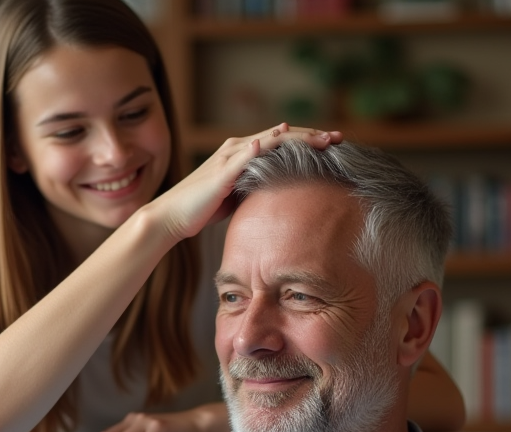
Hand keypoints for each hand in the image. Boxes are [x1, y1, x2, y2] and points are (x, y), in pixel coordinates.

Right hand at [148, 122, 343, 243]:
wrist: (172, 216)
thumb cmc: (201, 210)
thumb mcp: (237, 197)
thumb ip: (255, 187)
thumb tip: (278, 192)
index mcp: (243, 153)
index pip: (281, 142)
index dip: (307, 141)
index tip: (334, 145)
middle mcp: (237, 148)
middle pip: (282, 135)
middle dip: (311, 135)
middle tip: (339, 137)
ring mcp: (229, 156)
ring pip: (271, 140)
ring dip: (298, 137)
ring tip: (322, 139)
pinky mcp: (222, 171)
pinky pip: (245, 155)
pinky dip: (262, 146)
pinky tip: (278, 139)